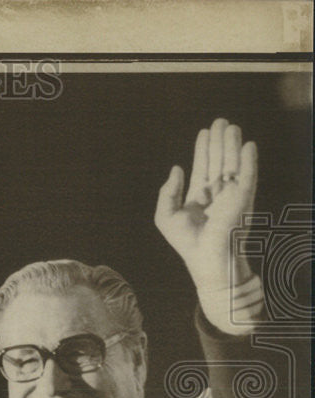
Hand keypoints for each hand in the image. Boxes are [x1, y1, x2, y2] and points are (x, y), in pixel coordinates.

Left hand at [154, 118, 262, 332]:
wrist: (207, 259)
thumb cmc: (187, 243)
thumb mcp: (165, 216)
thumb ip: (167, 191)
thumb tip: (176, 168)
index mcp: (200, 198)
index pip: (203, 168)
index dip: (203, 150)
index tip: (204, 132)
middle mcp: (217, 194)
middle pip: (219, 161)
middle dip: (219, 141)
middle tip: (220, 121)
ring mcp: (232, 195)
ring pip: (232, 164)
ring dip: (232, 144)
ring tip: (230, 126)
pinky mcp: (243, 199)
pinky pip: (247, 175)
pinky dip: (248, 160)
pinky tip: (248, 145)